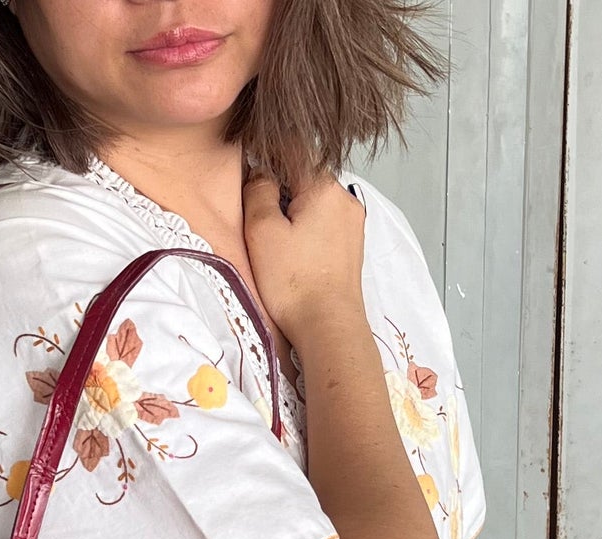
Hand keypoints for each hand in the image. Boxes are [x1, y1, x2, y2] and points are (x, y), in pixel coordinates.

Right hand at [241, 167, 365, 346]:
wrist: (329, 328)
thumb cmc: (295, 284)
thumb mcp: (262, 231)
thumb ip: (258, 191)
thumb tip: (261, 174)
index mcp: (324, 186)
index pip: (293, 147)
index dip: (266, 150)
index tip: (249, 162)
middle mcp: (344, 199)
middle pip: (305, 174)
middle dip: (280, 184)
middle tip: (256, 208)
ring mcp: (352, 224)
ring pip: (315, 200)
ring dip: (293, 208)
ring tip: (274, 235)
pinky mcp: (351, 248)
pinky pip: (324, 223)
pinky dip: (306, 227)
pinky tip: (292, 250)